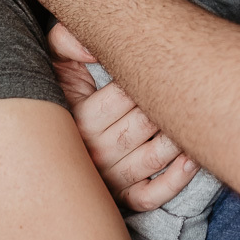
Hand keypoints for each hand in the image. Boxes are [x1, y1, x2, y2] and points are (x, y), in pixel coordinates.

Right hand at [48, 23, 199, 210]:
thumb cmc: (64, 94)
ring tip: (192, 117)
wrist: (47, 143)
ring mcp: (109, 176)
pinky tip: (191, 159)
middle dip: (166, 103)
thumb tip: (94, 45)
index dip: (146, 75)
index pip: (124, 93)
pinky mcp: (122, 197)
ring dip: (178, 138)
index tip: (159, 64)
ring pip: (152, 157)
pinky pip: (150, 195)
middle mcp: (94, 150)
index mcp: (80, 117)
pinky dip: (175, 180)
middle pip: (145, 122)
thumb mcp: (56, 63)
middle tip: (184, 85)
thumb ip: (67, 42)